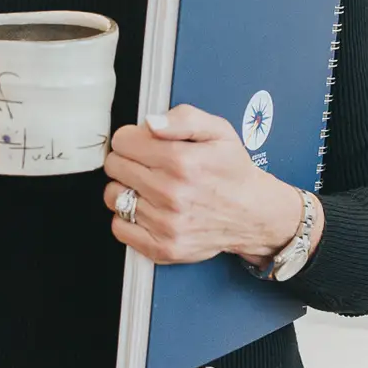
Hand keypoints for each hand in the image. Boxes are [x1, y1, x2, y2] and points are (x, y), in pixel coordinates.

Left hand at [103, 104, 324, 266]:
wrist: (254, 214)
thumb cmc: (233, 172)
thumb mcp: (219, 131)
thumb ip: (184, 119)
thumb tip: (150, 122)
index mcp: (182, 161)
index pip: (123, 141)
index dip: (131, 137)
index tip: (143, 142)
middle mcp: (171, 194)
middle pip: (114, 166)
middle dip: (127, 159)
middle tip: (147, 163)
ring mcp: (166, 224)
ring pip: (113, 196)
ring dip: (126, 188)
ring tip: (148, 186)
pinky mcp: (162, 248)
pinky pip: (119, 227)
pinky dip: (126, 217)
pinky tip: (147, 208)